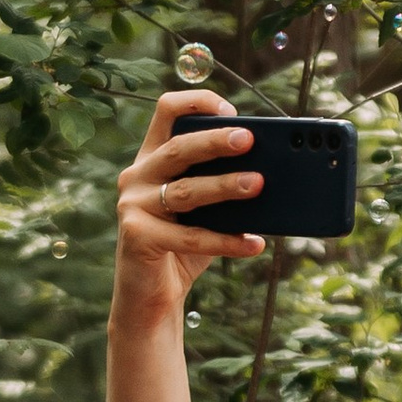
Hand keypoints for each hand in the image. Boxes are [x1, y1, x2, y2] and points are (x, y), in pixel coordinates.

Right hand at [112, 91, 264, 326]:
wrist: (151, 299)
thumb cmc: (182, 248)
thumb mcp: (203, 210)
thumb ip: (220, 185)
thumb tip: (268, 172)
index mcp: (151, 159)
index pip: (166, 111)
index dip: (197, 103)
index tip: (232, 111)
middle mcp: (136, 176)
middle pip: (178, 148)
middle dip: (216, 141)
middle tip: (249, 140)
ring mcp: (133, 206)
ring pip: (187, 190)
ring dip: (226, 186)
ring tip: (259, 184)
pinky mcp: (137, 236)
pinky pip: (191, 236)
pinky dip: (227, 241)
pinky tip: (254, 243)